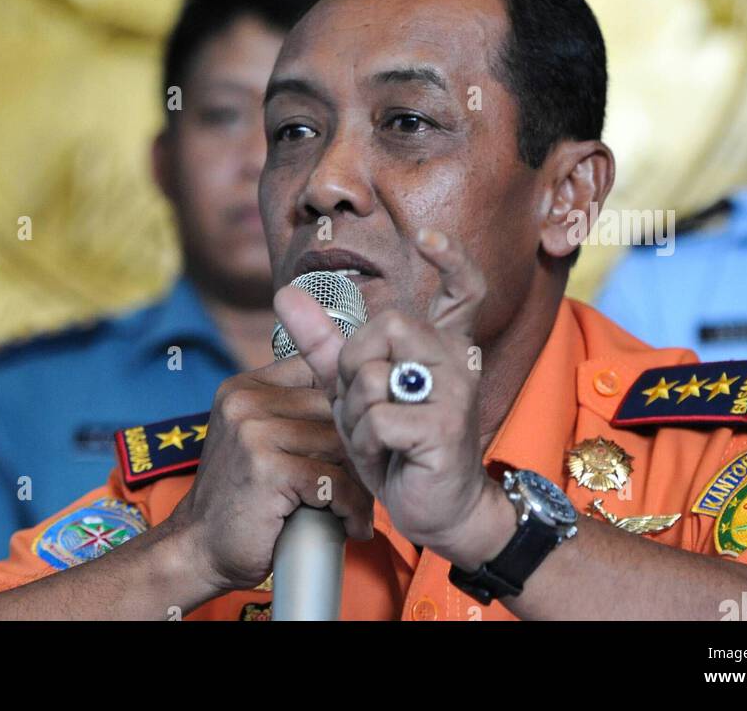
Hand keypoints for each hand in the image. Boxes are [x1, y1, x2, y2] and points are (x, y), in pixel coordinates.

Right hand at [167, 354, 374, 593]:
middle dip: (358, 447)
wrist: (198, 547)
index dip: (346, 406)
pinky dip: (352, 507)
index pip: (318, 370)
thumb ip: (293, 412)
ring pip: (339, 444)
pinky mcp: (267, 468)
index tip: (358, 440)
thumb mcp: (257, 438)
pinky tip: (353, 525)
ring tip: (362, 506)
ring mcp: (254, 432)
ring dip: (362, 481)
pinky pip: (333, 480)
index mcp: (245, 386)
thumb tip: (361, 402)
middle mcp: (246, 400)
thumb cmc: (241, 497)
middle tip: (369, 482)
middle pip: (333, 408)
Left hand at [274, 230, 510, 568]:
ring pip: (374, 373)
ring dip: (357, 412)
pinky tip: (386, 456)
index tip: (424, 239)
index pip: (462, 287)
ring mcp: (455, 391)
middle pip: (386, 325)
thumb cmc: (397, 443)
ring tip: (378, 437)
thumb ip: (323, 341)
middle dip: (355, 364)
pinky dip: (365, 441)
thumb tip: (283, 292)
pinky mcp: (445, 427)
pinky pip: (377, 417)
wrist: (435, 508)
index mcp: (443, 342)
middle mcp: (458, 358)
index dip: (449, 256)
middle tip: (366, 402)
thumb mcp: (354, 388)